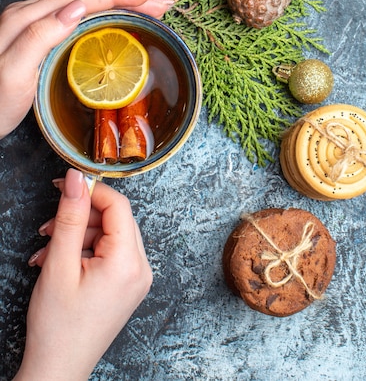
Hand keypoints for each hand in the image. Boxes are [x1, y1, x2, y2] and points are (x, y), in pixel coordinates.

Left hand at [0, 0, 173, 137]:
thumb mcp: (14, 72)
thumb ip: (41, 36)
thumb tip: (78, 7)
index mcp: (28, 18)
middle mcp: (32, 16)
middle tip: (161, 5)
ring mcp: (35, 27)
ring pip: (84, 7)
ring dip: (118, 5)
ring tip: (147, 9)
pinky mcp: (38, 40)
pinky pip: (77, 20)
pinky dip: (103, 18)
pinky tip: (114, 23)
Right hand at [14, 169, 151, 380]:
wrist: (58, 370)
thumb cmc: (58, 327)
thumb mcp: (59, 264)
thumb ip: (70, 216)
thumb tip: (77, 179)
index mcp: (129, 263)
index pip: (118, 206)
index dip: (92, 191)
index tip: (66, 186)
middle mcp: (141, 269)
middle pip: (115, 220)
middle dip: (80, 217)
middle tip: (51, 226)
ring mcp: (136, 279)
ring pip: (109, 235)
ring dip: (77, 235)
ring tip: (48, 251)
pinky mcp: (127, 285)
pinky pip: (110, 252)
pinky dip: (84, 250)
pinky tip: (60, 261)